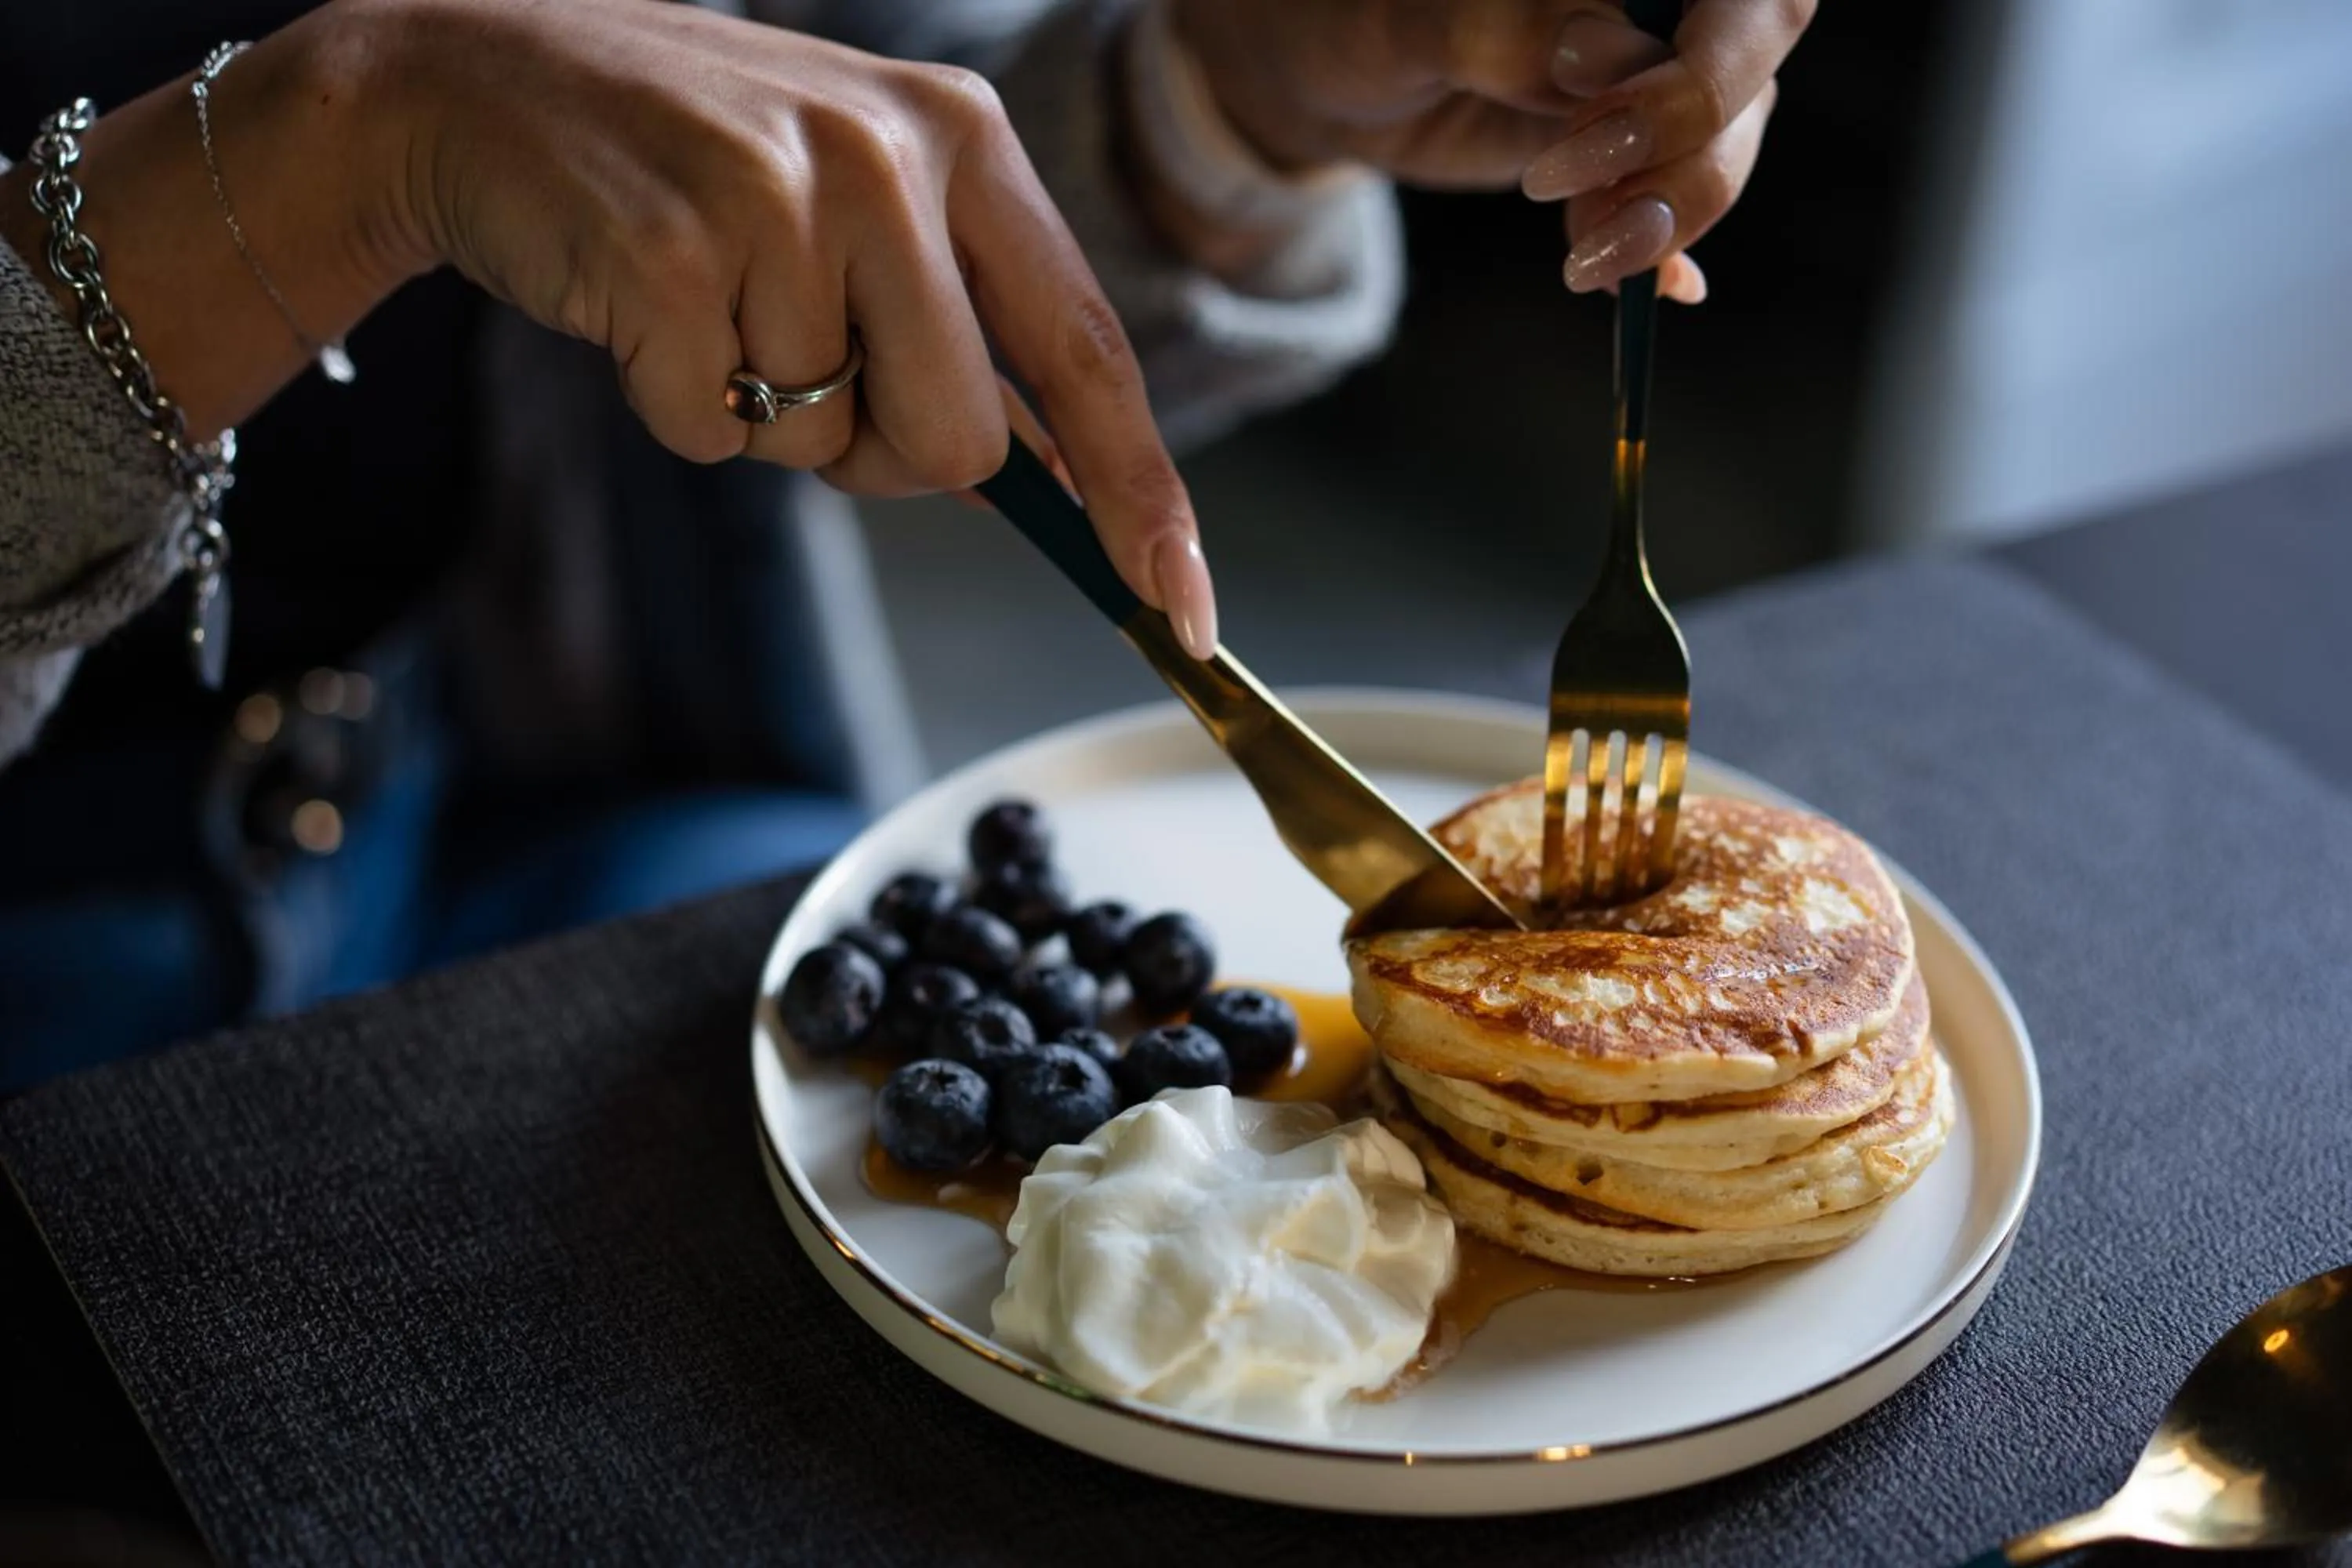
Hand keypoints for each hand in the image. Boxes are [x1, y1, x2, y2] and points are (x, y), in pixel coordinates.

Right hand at [364, 0, 1215, 650]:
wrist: (475, 87)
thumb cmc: (690, 165)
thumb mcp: (858, 193)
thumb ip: (963, 318)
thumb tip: (1059, 479)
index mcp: (962, 135)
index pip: (1088, 351)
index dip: (1142, 496)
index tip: (1180, 608)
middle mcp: (890, 154)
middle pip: (962, 444)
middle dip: (882, 451)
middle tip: (799, 368)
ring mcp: (779, 198)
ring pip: (832, 446)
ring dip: (768, 420)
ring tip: (709, 304)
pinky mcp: (670, 254)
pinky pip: (716, 434)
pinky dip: (676, 407)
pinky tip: (642, 304)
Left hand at [1167, 0, 1814, 301]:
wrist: (1325, 74)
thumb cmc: (1356, 15)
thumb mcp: (1411, 19)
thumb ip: (1505, 25)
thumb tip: (1602, 50)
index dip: (1703, 61)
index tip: (1587, 93)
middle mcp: (1666, 10)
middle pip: (1747, 78)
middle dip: (1683, 158)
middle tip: (1580, 210)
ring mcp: (1659, 78)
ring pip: (1723, 147)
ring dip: (1664, 216)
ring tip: (1581, 257)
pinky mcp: (1633, 149)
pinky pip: (1682, 197)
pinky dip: (1667, 249)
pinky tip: (1656, 290)